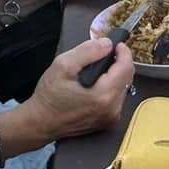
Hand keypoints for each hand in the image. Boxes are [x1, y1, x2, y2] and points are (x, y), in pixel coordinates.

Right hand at [15, 37, 131, 141]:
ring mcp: (111, 117)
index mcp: (104, 95)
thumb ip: (88, 51)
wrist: (40, 123)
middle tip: (103, 54)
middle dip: (118, 62)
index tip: (116, 44)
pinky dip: (110, 87)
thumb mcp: (63, 65)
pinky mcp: (108, 121)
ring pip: (123, 87)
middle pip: (127, 77)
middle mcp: (113, 108)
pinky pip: (116, 98)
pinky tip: (95, 84)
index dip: (123, 52)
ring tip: (97, 69)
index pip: (126, 67)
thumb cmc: (49, 97)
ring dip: (114, 75)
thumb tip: (107, 44)